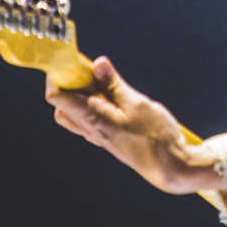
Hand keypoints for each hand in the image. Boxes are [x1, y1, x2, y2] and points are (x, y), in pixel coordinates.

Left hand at [46, 55, 224, 194]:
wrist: (169, 165)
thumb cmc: (155, 136)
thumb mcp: (136, 103)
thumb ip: (114, 84)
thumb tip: (97, 63)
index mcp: (92, 118)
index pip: (57, 96)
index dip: (58, 76)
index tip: (72, 62)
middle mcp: (90, 129)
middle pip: (61, 104)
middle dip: (69, 84)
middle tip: (89, 70)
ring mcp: (98, 136)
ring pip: (74, 114)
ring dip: (82, 95)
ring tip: (102, 83)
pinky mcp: (108, 138)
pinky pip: (89, 120)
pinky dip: (93, 105)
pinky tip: (112, 98)